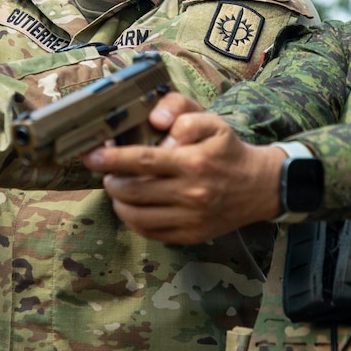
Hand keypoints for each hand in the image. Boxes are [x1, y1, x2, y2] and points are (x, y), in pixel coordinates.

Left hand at [83, 99, 284, 244]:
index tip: (91, 155)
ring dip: (118, 201)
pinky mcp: (191, 236)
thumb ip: (184, 114)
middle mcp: (191, 193)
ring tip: (117, 187)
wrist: (259, 187)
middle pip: (133, 190)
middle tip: (105, 170)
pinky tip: (131, 206)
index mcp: (194, 162)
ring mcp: (191, 218)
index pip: (142, 161)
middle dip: (110, 180)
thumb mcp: (213, 121)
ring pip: (137, 216)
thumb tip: (157, 123)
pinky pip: (150, 233)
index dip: (112, 159)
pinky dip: (133, 220)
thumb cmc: (228, 150)